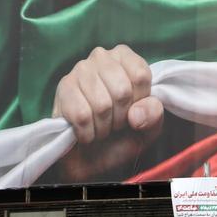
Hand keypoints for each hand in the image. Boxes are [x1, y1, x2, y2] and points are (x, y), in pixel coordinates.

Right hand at [52, 45, 162, 177]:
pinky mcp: (63, 89)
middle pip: (122, 91)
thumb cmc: (122, 135)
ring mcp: (79, 71)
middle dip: (121, 117)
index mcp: (125, 57)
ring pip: (102, 105)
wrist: (92, 159)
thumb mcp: (149, 127)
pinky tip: (86, 131)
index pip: (140, 76)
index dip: (140, 102)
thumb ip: (153, 114)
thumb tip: (136, 113)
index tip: (133, 111)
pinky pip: (82, 116)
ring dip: (104, 127)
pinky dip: (87, 133)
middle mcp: (101, 57)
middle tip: (115, 122)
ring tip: (100, 126)